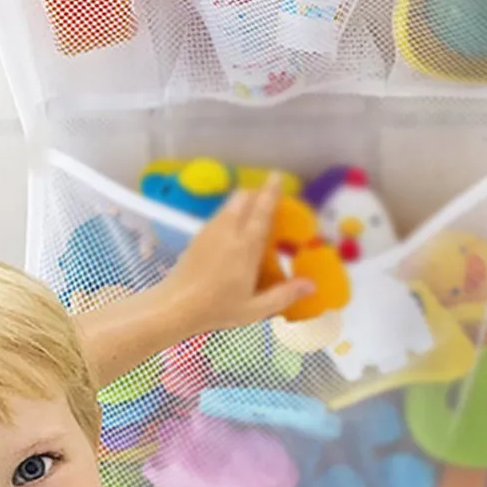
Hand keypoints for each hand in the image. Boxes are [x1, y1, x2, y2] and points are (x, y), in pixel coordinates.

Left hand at [165, 173, 314, 334]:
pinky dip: (231, 212)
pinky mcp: (197, 236)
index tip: (276, 176)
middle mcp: (228, 232)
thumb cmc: (217, 309)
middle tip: (269, 200)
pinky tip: (233, 231)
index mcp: (245, 247)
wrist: (174, 307)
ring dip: (243, 201)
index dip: (270, 192)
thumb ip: (284, 295)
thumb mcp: (254, 309)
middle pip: (243, 198)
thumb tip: (311, 285)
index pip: (262, 212)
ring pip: (229, 204)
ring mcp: (209, 231)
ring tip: (253, 214)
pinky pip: (219, 215)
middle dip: (257, 194)